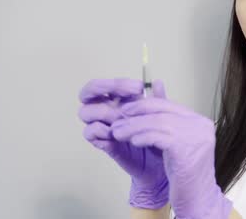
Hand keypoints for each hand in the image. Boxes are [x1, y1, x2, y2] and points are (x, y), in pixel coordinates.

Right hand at [77, 78, 168, 208]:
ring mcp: (102, 126)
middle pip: (87, 93)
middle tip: (123, 95)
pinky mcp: (102, 143)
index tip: (138, 87)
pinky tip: (116, 132)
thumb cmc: (157, 134)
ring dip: (103, 111)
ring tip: (123, 117)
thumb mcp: (160, 115)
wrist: (159, 163)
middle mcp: (105, 110)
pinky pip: (89, 132)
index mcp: (117, 100)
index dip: (118, 83)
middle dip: (101, 89)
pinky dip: (99, 129)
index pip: (106, 85)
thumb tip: (157, 82)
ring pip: (85, 112)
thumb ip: (158, 99)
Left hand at [110, 97, 232, 218]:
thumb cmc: (185, 174)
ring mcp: (196, 137)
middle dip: (137, 113)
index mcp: (200, 122)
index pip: (169, 105)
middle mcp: (201, 126)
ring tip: (119, 131)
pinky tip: (133, 141)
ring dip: (134, 126)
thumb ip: (166, 119)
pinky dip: (142, 136)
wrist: (198, 199)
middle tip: (119, 117)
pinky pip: (158, 136)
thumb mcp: (175, 142)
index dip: (146, 105)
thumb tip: (156, 85)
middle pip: (163, 111)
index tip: (127, 109)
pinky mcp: (185, 149)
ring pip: (157, 123)